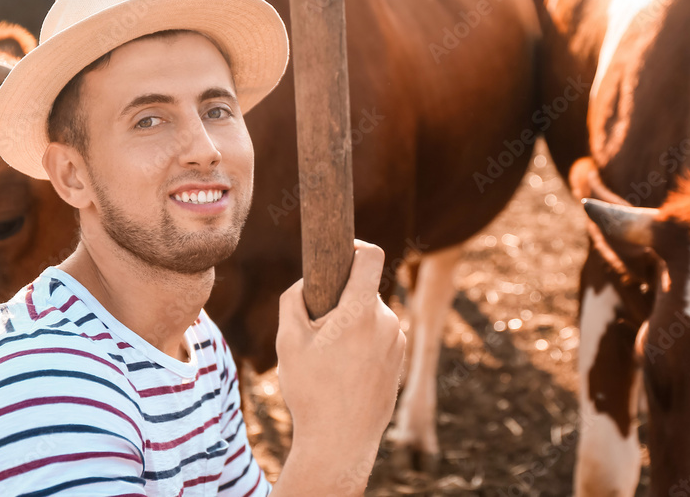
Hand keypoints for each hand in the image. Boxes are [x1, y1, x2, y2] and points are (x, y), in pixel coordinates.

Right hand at [273, 239, 405, 495]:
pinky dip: (363, 343)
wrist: (340, 442)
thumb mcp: (288, 341)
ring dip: (352, 325)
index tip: (341, 251)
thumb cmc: (311, 391)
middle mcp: (387, 321)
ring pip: (371, 316)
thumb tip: (307, 282)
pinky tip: (345, 371)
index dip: (355, 246)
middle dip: (341, 300)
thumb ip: (294, 300)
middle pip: (363, 290)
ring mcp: (398, 341)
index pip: (371, 255)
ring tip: (330, 358)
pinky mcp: (401, 360)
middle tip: (318, 328)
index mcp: (360, 312)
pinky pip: (380, 337)